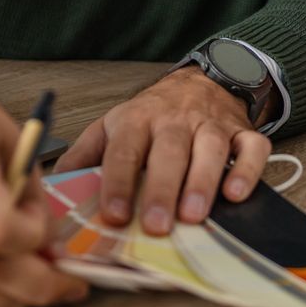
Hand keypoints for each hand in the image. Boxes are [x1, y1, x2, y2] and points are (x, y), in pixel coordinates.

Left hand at [52, 67, 270, 234]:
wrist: (199, 81)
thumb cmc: (151, 115)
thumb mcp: (111, 127)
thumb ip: (84, 158)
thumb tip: (53, 191)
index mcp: (136, 121)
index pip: (124, 151)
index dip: (119, 182)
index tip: (115, 214)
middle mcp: (174, 122)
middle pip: (169, 152)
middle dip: (162, 189)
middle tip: (158, 225)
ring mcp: (211, 125)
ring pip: (210, 150)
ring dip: (203, 182)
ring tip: (194, 216)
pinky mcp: (242, 132)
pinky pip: (252, 148)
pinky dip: (248, 170)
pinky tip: (236, 194)